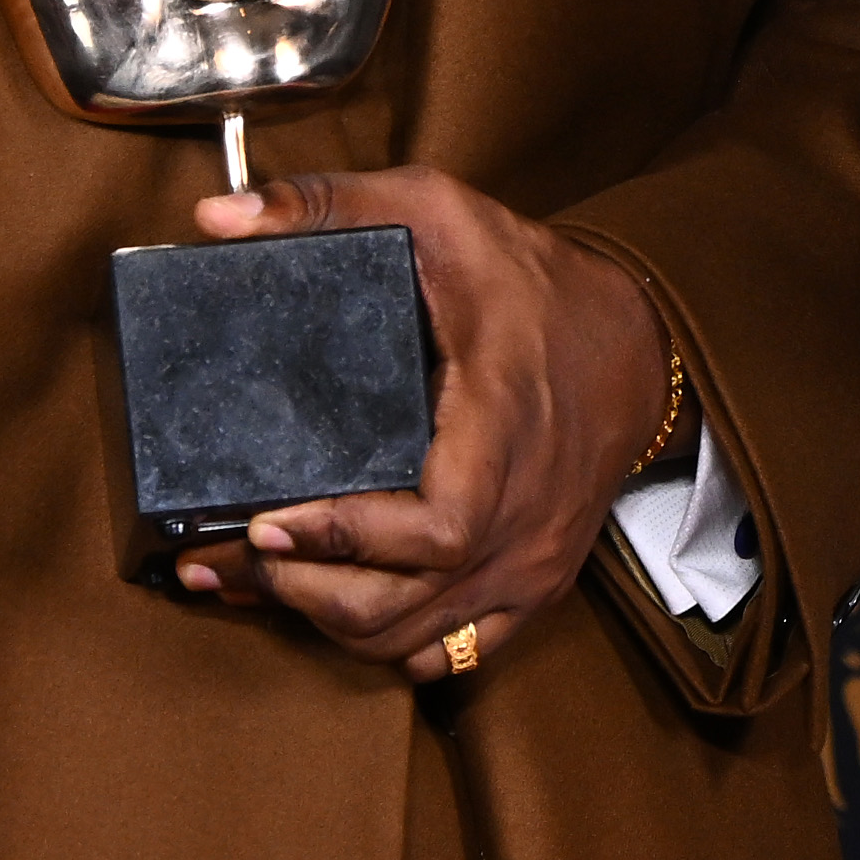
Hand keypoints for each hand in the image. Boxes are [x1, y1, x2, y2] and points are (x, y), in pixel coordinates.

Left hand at [172, 166, 678, 681]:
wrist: (642, 343)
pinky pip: (453, 654)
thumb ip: (330, 205)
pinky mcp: (534, 584)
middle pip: (404, 604)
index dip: (345, 539)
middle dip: (301, 591)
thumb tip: (218, 217)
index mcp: (503, 427)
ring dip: (326, 624)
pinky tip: (333, 612)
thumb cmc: (535, 282)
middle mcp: (523, 513)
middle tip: (232, 555)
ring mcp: (531, 559)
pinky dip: (386, 646)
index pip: (437, 526)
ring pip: (414, 641)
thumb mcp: (440, 214)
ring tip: (255, 583)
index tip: (268, 522)